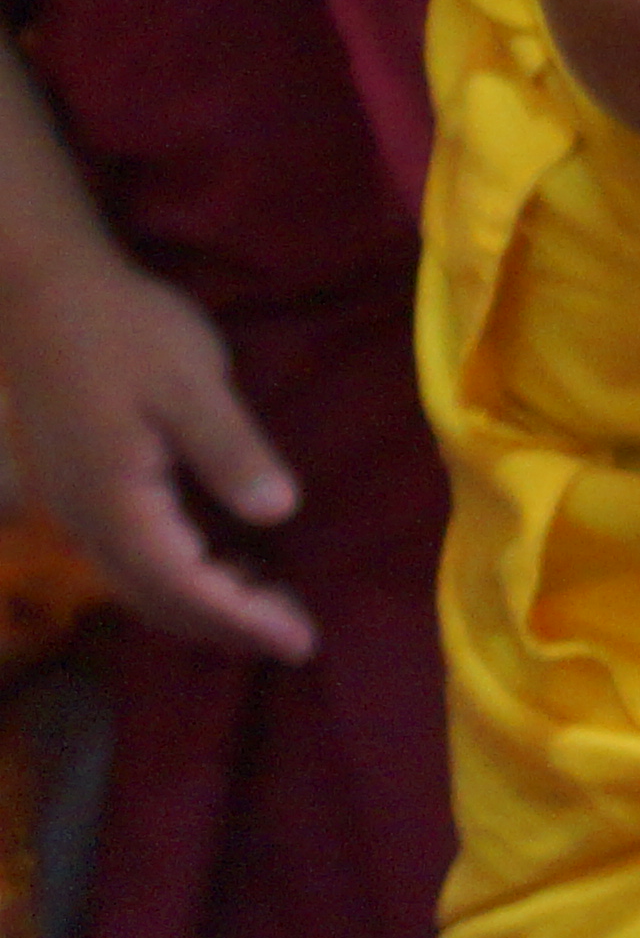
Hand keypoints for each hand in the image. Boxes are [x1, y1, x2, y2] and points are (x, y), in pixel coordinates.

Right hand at [0, 242, 311, 660]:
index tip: (302, 644)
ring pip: (140, 585)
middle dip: (228, 626)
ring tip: (270, 608)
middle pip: (160, 602)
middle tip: (296, 638)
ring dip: (203, 605)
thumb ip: (230, 450)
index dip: (244, 621)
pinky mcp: (74, 490)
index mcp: (118, 504)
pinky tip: (219, 560)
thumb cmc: (123, 330)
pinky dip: (177, 575)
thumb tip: (277, 513)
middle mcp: (87, 523)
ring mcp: (74, 509)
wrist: (40, 293)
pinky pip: (129, 557)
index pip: (186, 588)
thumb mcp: (191, 381)